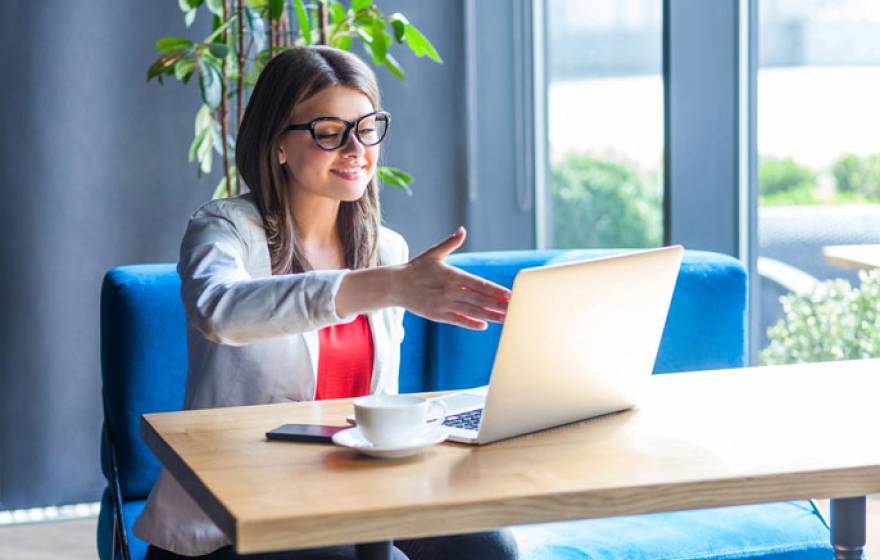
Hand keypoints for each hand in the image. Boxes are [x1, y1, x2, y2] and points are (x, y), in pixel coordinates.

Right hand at [394, 226, 510, 329]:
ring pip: (471, 312)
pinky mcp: (436, 315)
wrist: (395, 285)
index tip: (509, 294)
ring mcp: (443, 304)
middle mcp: (449, 291)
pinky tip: (483, 325)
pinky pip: (457, 321)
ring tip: (505, 319)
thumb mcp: (433, 254)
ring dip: (489, 316)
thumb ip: (450, 243)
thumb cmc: (416, 268)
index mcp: (452, 275)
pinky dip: (470, 323)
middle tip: (515, 309)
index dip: (495, 290)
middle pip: (479, 299)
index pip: (479, 284)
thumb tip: (462, 230)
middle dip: (497, 305)